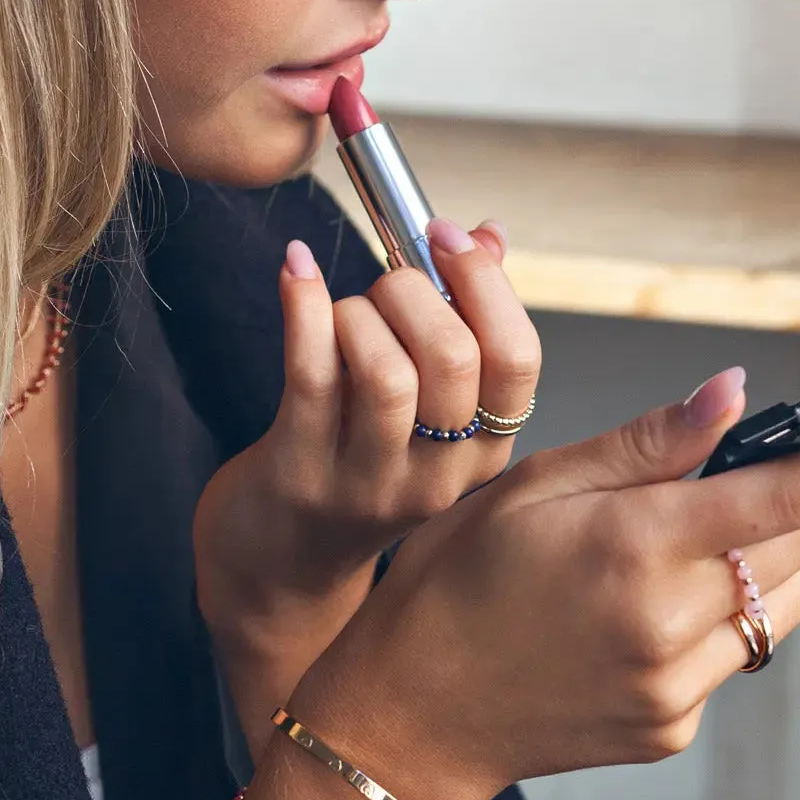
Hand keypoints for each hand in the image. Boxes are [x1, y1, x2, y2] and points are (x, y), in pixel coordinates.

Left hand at [193, 218, 541, 755]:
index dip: (485, 283)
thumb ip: (463, 324)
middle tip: (383, 282)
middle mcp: (437, 476)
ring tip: (342, 310)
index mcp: (484, 452)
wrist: (282, 564)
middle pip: (453, 359)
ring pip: (385, 372)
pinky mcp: (300, 474)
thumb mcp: (427, 415)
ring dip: (358, 311)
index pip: (517, 361)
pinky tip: (297, 271)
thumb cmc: (355, 468)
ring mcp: (368, 482)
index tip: (446, 236)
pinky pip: (309, 375)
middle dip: (412, 289)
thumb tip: (486, 235)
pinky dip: (304, 305)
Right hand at [289, 368, 799, 799]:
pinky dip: (730, 620)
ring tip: (778, 522)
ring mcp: (670, 689)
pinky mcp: (666, 730)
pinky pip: (730, 663)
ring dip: (791, 561)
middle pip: (795, 551)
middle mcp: (665, 625)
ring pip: (776, 612)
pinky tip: (689, 598)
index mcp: (631, 550)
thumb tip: (732, 397)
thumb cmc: (452, 588)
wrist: (410, 717)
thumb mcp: (529, 491)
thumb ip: (641, 447)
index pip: (781, 496)